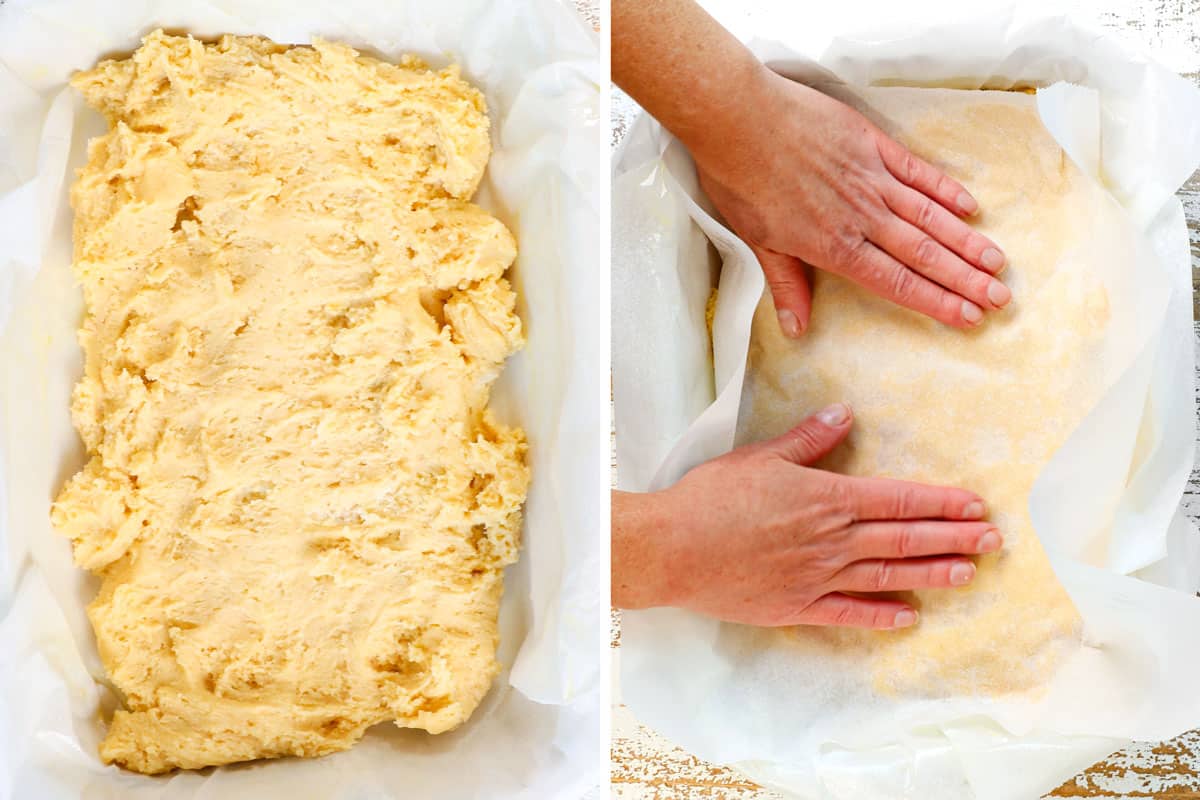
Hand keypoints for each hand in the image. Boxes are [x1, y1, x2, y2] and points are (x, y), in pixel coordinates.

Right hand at [614, 404, 1000, 627]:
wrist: (674, 549)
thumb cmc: (712, 498)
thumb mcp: (760, 457)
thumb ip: (806, 440)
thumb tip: (842, 415)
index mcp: (826, 498)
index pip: (899, 500)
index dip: (942, 503)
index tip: (976, 505)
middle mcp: (832, 541)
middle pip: (905, 538)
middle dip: (953, 538)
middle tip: (993, 541)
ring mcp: (818, 578)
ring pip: (888, 575)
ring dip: (931, 574)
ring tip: (968, 574)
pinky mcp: (797, 606)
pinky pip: (849, 613)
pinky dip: (881, 615)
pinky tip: (909, 617)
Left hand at [688, 69, 1009, 334]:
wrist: (739, 120)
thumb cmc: (741, 181)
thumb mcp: (759, 242)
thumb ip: (787, 285)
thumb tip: (796, 329)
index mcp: (834, 246)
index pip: (896, 282)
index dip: (935, 302)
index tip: (967, 317)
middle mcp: (861, 216)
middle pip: (924, 254)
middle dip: (965, 279)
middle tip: (1000, 298)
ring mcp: (870, 179)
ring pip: (929, 216)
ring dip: (965, 241)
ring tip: (997, 262)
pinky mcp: (871, 145)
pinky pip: (917, 171)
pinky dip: (944, 189)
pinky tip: (969, 206)